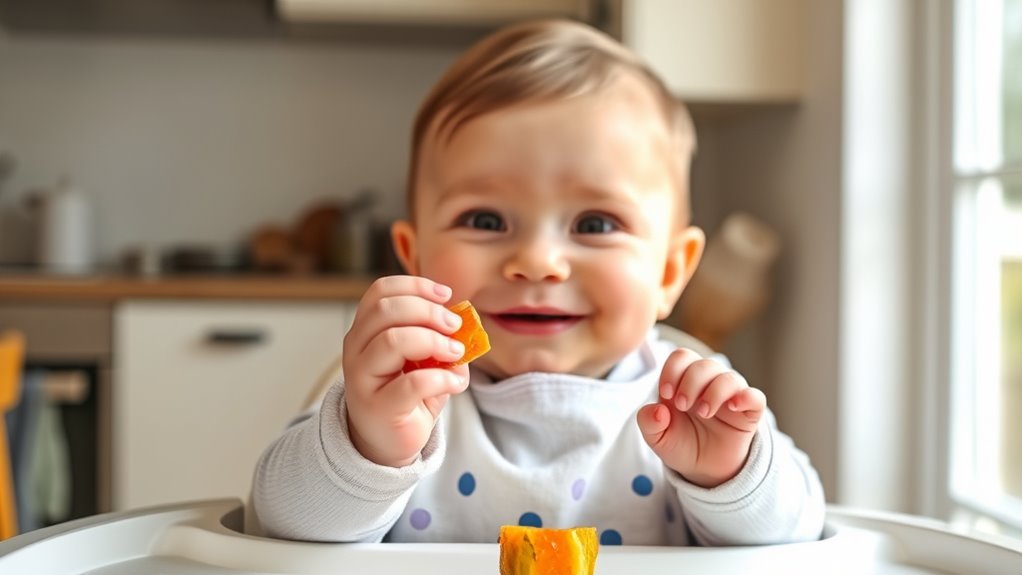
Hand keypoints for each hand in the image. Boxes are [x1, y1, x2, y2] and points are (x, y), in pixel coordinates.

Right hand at [342, 275, 469, 467]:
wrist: (388, 440)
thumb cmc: (406, 393)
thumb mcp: (423, 358)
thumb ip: (438, 338)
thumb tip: (464, 324)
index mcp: (365, 330)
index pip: (380, 292)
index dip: (415, 286)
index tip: (445, 295)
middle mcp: (356, 349)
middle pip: (386, 310)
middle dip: (428, 312)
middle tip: (455, 326)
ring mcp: (362, 378)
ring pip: (393, 340)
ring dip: (434, 341)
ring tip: (455, 354)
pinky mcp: (378, 407)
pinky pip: (413, 383)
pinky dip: (443, 379)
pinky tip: (455, 384)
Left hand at [636, 348, 764, 487]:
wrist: (703, 469)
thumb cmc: (680, 443)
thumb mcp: (657, 437)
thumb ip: (648, 421)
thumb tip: (658, 410)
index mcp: (684, 380)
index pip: (682, 357)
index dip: (672, 370)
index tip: (666, 393)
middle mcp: (709, 382)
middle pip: (704, 364)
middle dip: (690, 383)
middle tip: (683, 405)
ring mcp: (731, 395)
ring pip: (729, 377)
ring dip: (714, 392)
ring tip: (704, 413)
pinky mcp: (749, 412)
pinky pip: (755, 397)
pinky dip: (746, 397)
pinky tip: (733, 407)